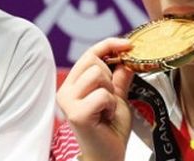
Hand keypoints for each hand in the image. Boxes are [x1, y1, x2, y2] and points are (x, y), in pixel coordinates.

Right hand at [56, 38, 134, 160]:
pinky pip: (102, 94)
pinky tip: (106, 116)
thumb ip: (119, 79)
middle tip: (110, 98)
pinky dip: (110, 105)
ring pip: (97, 75)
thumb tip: (126, 59)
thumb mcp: (117, 99)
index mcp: (73, 84)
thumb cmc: (110, 132)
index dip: (109, 45)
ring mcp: (68, 101)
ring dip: (110, 92)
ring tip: (107, 109)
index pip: (89, 54)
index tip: (127, 44)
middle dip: (110, 77)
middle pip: (93, 61)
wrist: (107, 157)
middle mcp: (65, 90)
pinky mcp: (76, 113)